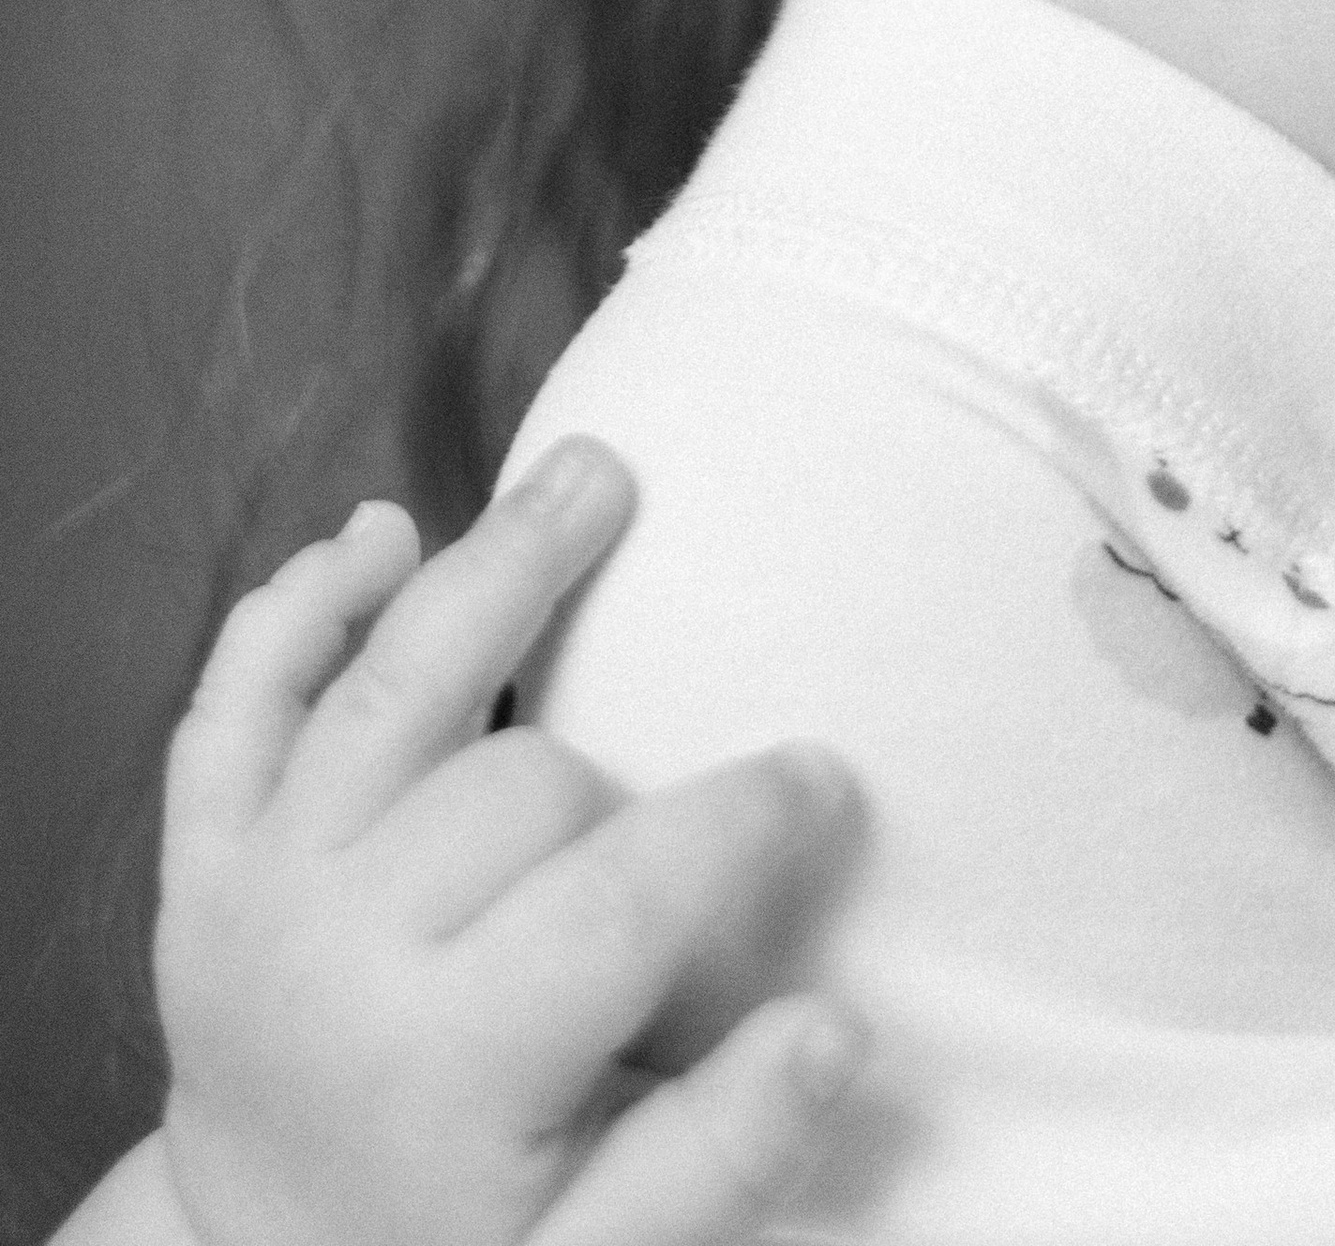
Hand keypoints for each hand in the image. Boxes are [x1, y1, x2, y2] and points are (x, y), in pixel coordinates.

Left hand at [154, 443, 864, 1245]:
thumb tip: (837, 1029)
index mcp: (440, 1062)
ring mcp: (252, 893)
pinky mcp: (199, 862)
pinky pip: (232, 705)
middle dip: (629, 766)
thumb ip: (715, 1158)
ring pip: (387, 686)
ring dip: (496, 567)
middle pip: (520, 781)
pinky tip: (377, 536)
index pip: (622, 894)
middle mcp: (332, 954)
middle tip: (700, 791)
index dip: (744, 819)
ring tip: (599, 473)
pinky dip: (297, 609)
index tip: (827, 775)